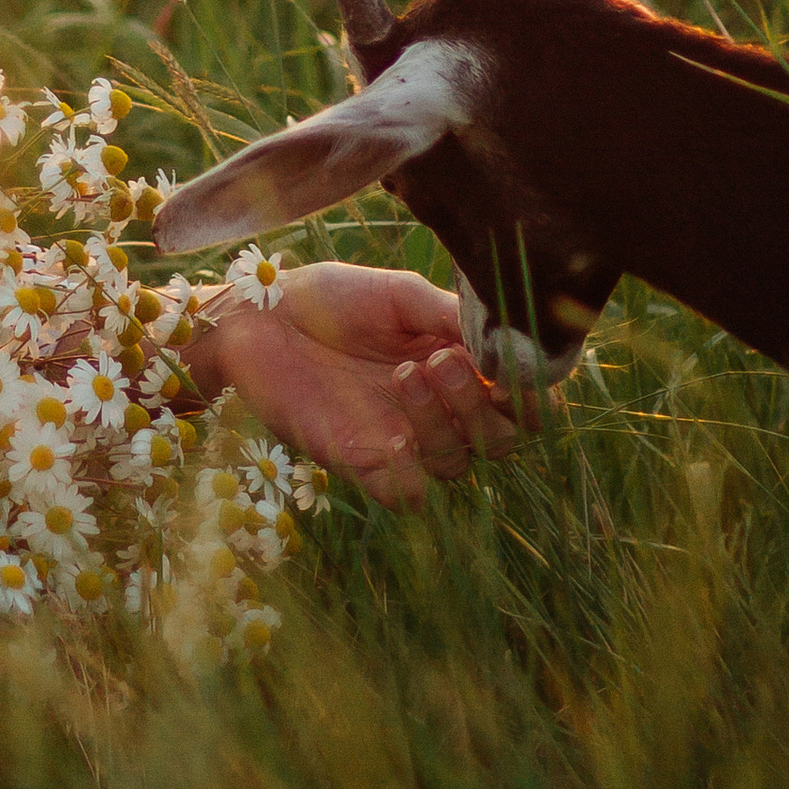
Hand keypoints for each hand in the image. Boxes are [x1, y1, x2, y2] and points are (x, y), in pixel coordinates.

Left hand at [186, 260, 536, 508]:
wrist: (257, 315)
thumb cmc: (329, 298)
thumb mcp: (401, 294)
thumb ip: (454, 317)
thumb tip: (512, 339)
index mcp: (457, 362)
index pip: (521, 400)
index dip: (531, 393)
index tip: (511, 367)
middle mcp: (438, 408)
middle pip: (500, 439)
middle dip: (483, 404)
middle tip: (441, 362)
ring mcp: (401, 439)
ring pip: (457, 464)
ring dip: (445, 423)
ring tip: (407, 372)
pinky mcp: (361, 463)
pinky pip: (408, 494)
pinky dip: (412, 472)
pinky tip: (392, 431)